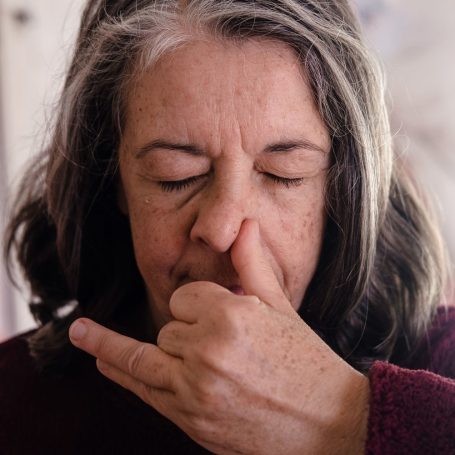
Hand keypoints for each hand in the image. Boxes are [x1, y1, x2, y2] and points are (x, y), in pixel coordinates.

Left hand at [69, 220, 369, 453]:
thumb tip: (244, 224)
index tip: (220, 317)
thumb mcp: (281, 308)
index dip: (200, 305)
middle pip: (170, 327)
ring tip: (81, 333)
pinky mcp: (191, 419)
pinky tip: (96, 357)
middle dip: (187, 330)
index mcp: (232, 316)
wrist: (328, 424)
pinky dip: (116, 369)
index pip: (187, 298)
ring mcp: (196, 387)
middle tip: (222, 347)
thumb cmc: (307, 362)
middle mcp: (208, 350)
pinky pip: (143, 387)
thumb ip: (253, 264)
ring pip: (147, 355)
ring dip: (122, 345)